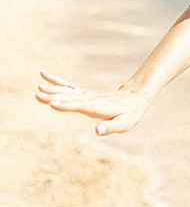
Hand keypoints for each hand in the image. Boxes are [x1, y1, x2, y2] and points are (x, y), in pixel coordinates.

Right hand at [36, 71, 151, 135]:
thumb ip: (110, 127)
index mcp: (99, 108)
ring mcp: (87, 95)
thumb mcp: (124, 124)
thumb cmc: (129, 114)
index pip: (80, 106)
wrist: (135, 97)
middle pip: (70, 98)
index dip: (67, 105)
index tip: (52, 103)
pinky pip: (68, 87)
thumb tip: (97, 131)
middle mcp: (91, 100)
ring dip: (53, 89)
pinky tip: (44, 75)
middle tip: (38, 94)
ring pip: (68, 91)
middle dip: (54, 96)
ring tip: (38, 87)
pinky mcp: (84, 94)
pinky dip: (57, 81)